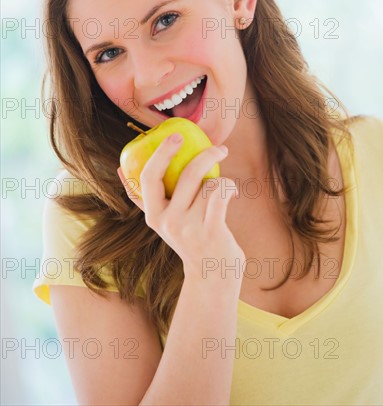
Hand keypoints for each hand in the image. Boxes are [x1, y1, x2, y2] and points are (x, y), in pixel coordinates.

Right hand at [117, 133, 244, 285]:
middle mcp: (168, 221)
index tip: (174, 135)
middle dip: (204, 155)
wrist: (212, 275)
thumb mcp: (163, 223)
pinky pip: (221, 193)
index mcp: (154, 215)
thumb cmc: (190, 240)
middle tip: (218, 147)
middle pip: (185, 175)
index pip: (148, 177)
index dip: (160, 153)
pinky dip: (230, 188)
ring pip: (209, 184)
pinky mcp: (210, 230)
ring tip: (225, 190)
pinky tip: (233, 194)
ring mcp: (189, 227)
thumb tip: (120, 170)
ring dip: (222, 182)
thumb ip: (147, 200)